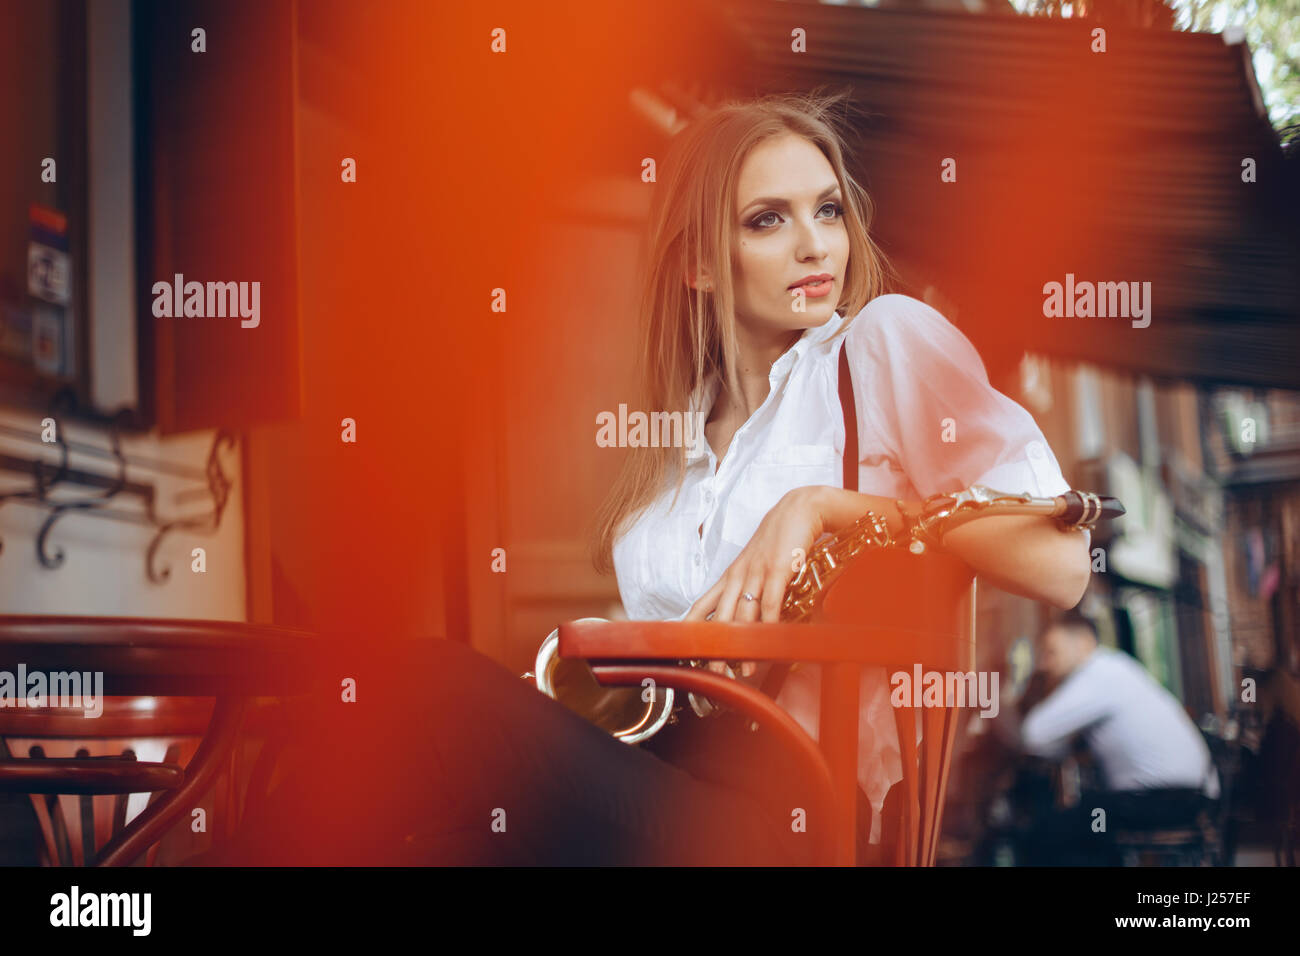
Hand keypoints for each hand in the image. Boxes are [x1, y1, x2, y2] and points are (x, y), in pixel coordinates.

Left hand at [684, 486, 825, 674]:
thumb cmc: (777, 541)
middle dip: (715, 647)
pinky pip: (771, 600)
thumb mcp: (756, 566)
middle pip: (720, 618)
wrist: (797, 511)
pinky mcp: (778, 568)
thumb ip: (749, 591)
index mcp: (730, 576)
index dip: (690, 628)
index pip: (703, 605)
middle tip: (713, 672)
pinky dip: (768, 622)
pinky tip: (767, 639)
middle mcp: (738, 575)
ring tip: (743, 669)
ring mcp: (757, 572)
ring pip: (743, 614)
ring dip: (743, 645)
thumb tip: (746, 621)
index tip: (681, 649)